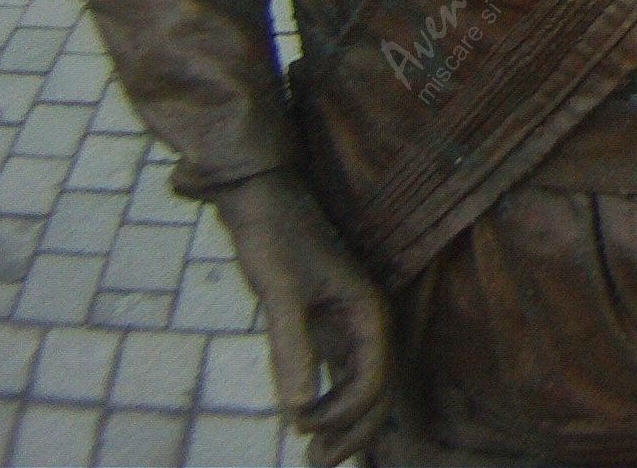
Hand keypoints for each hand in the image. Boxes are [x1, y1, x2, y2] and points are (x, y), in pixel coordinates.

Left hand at [213, 171, 393, 466]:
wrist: (260, 196)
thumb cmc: (274, 236)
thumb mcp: (280, 291)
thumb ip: (291, 348)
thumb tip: (295, 410)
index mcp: (367, 311)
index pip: (375, 379)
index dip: (344, 414)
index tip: (302, 426)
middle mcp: (365, 320)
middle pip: (377, 390)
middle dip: (354, 432)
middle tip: (315, 463)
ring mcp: (346, 321)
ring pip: (361, 384)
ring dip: (344, 423)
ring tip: (313, 455)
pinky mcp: (325, 321)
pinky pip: (341, 371)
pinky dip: (331, 401)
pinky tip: (305, 417)